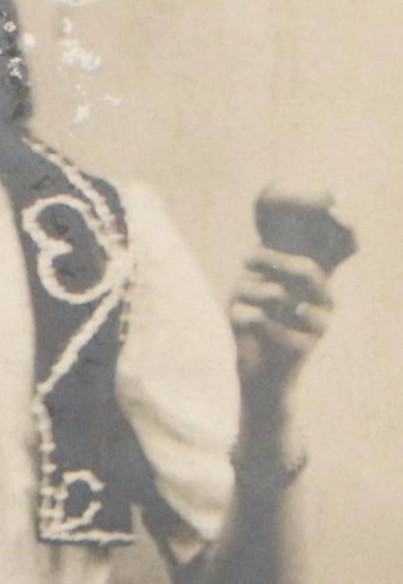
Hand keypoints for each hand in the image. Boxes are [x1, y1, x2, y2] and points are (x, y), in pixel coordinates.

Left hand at [230, 236, 336, 410]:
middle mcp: (326, 300)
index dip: (345, 228)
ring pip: (276, 293)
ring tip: (239, 301)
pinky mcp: (303, 347)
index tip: (332, 210)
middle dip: (270, 260)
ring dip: (246, 293)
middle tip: (246, 258)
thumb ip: (264, 263)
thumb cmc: (254, 323)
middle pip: (304, 269)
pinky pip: (262, 320)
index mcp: (319, 281)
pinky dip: (242, 318)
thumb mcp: (255, 286)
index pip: (344, 249)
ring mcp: (319, 324)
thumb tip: (259, 234)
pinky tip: (242, 325)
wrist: (258, 373)